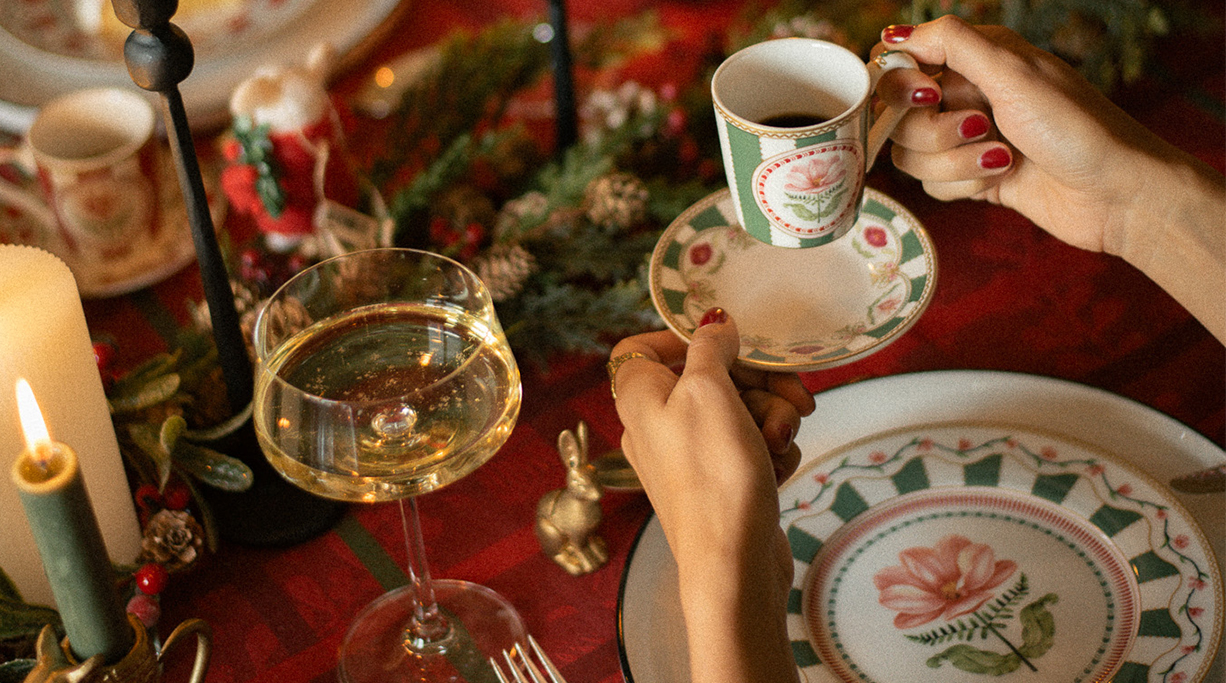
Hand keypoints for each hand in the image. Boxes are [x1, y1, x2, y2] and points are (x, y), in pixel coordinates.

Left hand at [609, 309, 811, 681]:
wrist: (733, 563)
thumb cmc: (713, 472)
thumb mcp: (709, 391)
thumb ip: (710, 349)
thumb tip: (713, 324)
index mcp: (639, 397)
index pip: (641, 347)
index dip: (683, 337)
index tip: (728, 342)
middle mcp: (657, 423)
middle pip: (708, 375)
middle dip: (757, 382)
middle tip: (793, 397)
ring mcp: (689, 455)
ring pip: (738, 409)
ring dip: (771, 417)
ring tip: (781, 442)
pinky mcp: (720, 481)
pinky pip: (748, 445)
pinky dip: (768, 449)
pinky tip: (778, 466)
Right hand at [872, 16, 1215, 254]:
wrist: (1115, 194)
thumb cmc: (1076, 128)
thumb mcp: (1013, 73)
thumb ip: (951, 43)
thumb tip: (894, 34)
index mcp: (975, 57)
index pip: (899, 61)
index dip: (899, 84)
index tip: (926, 96)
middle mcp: (966, 94)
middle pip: (898, 115)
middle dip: (934, 131)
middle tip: (980, 127)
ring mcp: (966, 139)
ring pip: (912, 155)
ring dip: (954, 162)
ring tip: (1003, 158)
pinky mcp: (970, 177)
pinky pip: (932, 186)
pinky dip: (965, 185)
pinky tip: (1002, 179)